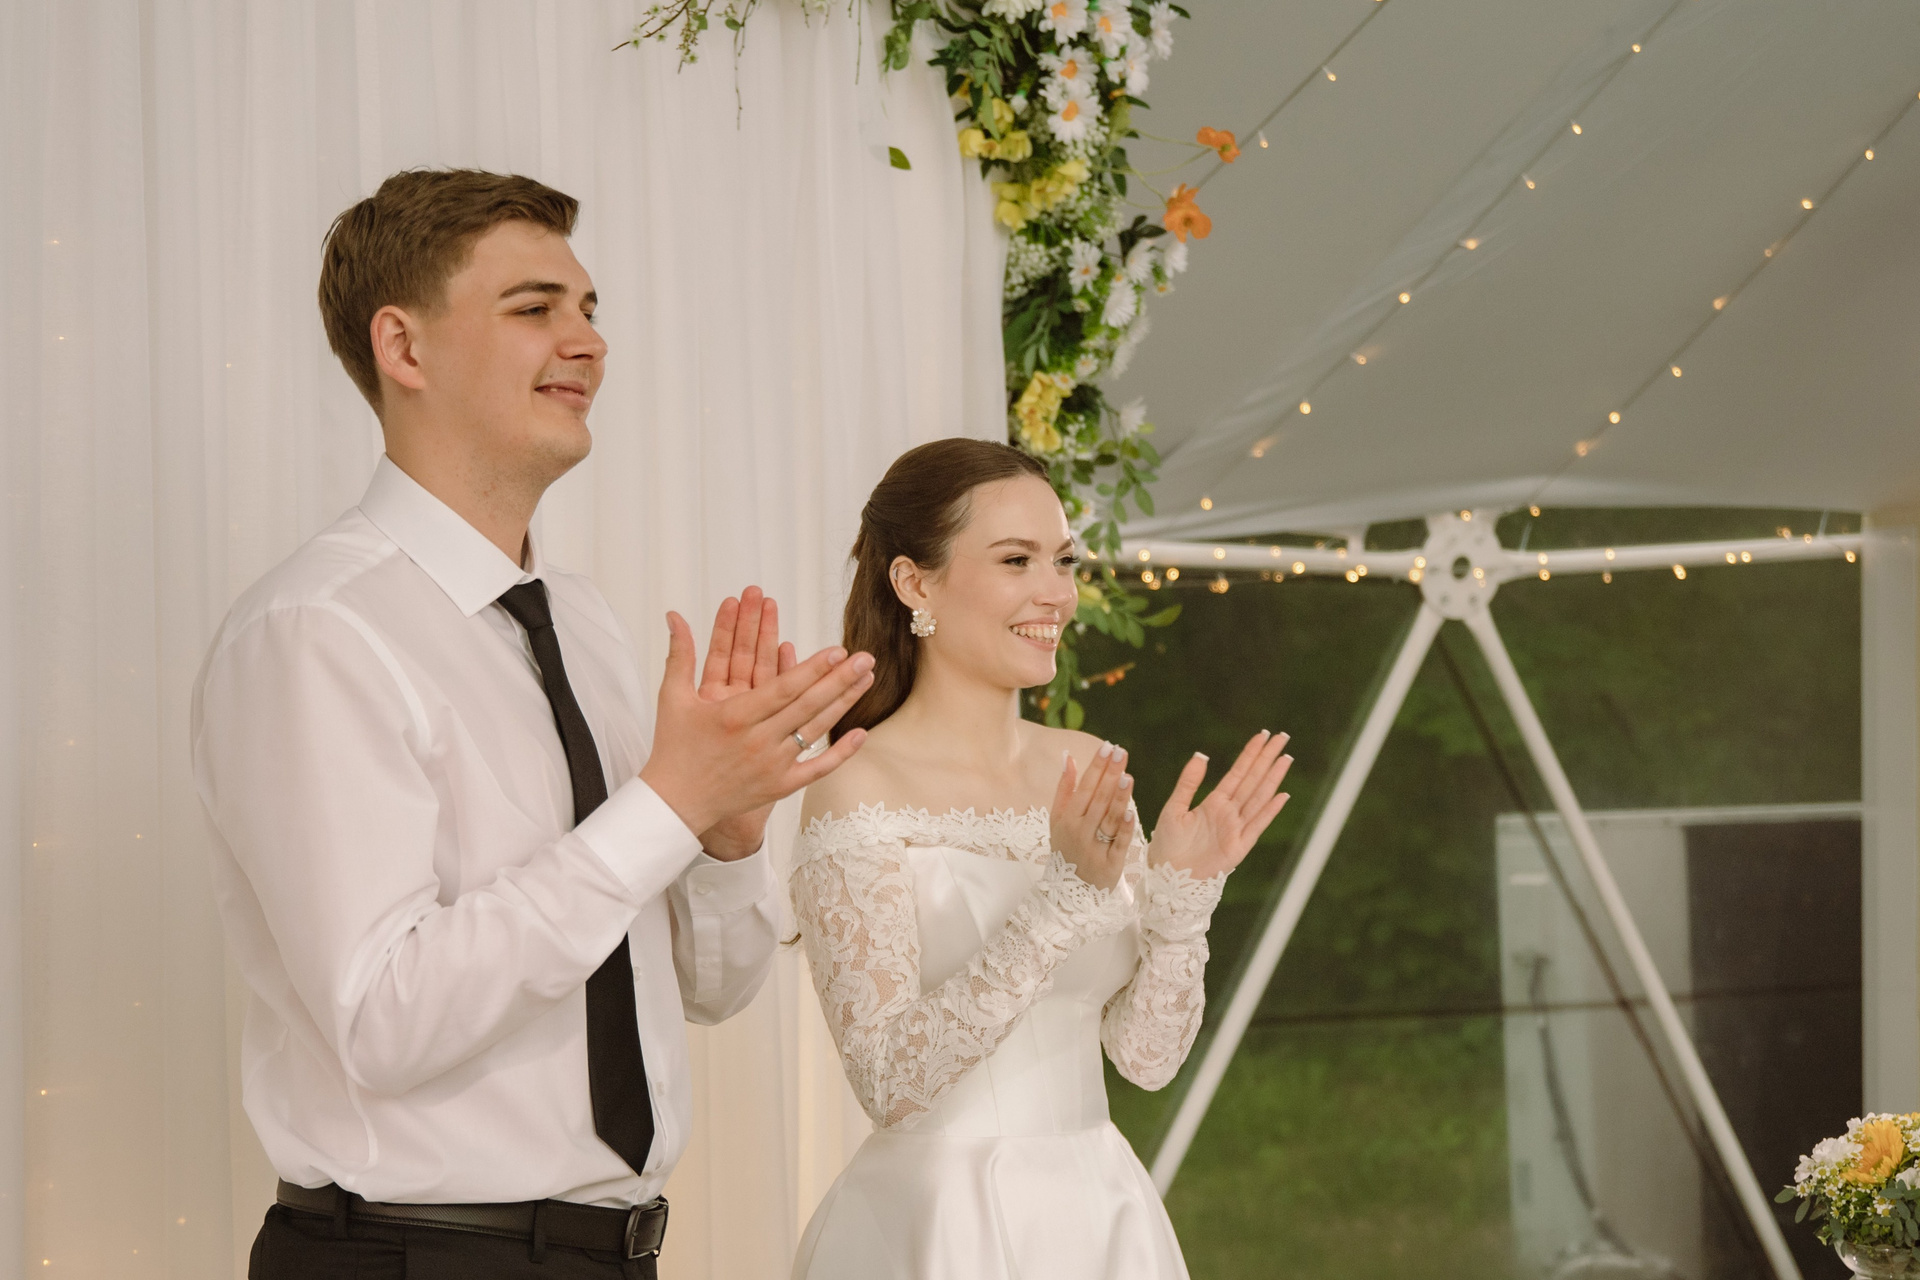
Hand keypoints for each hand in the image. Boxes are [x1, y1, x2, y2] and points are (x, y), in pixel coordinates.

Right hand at [640, 594, 874, 837]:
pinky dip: (841, 753)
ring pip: (816, 730)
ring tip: (868, 679)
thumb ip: (680, 654)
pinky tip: (861, 732)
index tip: (837, 650)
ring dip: (844, 703)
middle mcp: (757, 741)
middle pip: (807, 705)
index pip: (782, 688)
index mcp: (734, 716)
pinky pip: (817, 768)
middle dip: (840, 679)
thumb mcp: (673, 698)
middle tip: (866, 657)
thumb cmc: (674, 747)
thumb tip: (674, 615)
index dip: (812, 669)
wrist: (674, 803)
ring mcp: (772, 766)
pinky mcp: (780, 786)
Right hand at [1049, 743, 1135, 890]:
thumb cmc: (1066, 849)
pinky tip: (1132, 812)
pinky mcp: (1110, 864)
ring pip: (1108, 819)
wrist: (1069, 892)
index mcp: (1068, 819)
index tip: (1107, 747)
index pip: (1085, 787)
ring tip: (1128, 775)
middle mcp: (1080, 831)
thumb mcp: (1058, 820)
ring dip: (1118, 797)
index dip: (1096, 767)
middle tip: (1121, 751)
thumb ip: (1065, 789)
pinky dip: (1125, 829)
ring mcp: (1094, 848)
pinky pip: (1119, 844)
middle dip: (1109, 774)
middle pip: (1098, 799)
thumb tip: (1070, 758)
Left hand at [1148, 731, 1292, 880]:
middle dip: (1267, 758)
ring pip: (1259, 797)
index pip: (1237, 772)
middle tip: (1282, 737)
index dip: (1250, 754)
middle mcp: (1229, 812)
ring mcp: (1236, 828)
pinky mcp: (1240, 846)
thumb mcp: (1174, 808)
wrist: (1169, 878)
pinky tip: (1282, 795)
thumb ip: (1188, 783)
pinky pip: (1258, 824)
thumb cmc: (1168, 845)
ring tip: (1285, 759)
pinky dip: (1270, 810)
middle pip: (1253, 780)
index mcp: (1214, 802)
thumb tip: (1201, 755)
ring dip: (1273, 778)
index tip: (1262, 735)